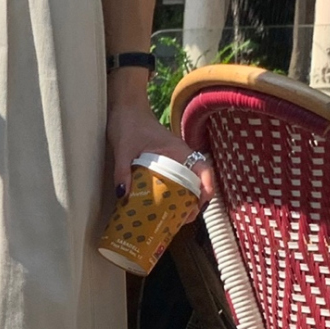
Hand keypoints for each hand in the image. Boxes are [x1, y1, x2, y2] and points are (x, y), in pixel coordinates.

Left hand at [107, 82, 215, 222]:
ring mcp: (171, 160)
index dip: (207, 187)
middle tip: (183, 220)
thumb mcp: (123, 148)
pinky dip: (171, 195)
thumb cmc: (128, 122)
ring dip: (183, 201)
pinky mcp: (161, 163)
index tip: (201, 204)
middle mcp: (179, 156)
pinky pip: (172, 181)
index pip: (203, 168)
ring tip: (174, 219)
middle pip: (196, 181)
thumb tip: (122, 194)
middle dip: (194, 202)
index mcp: (177, 150)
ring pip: (185, 183)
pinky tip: (159, 206)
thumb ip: (123, 170)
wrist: (124, 108)